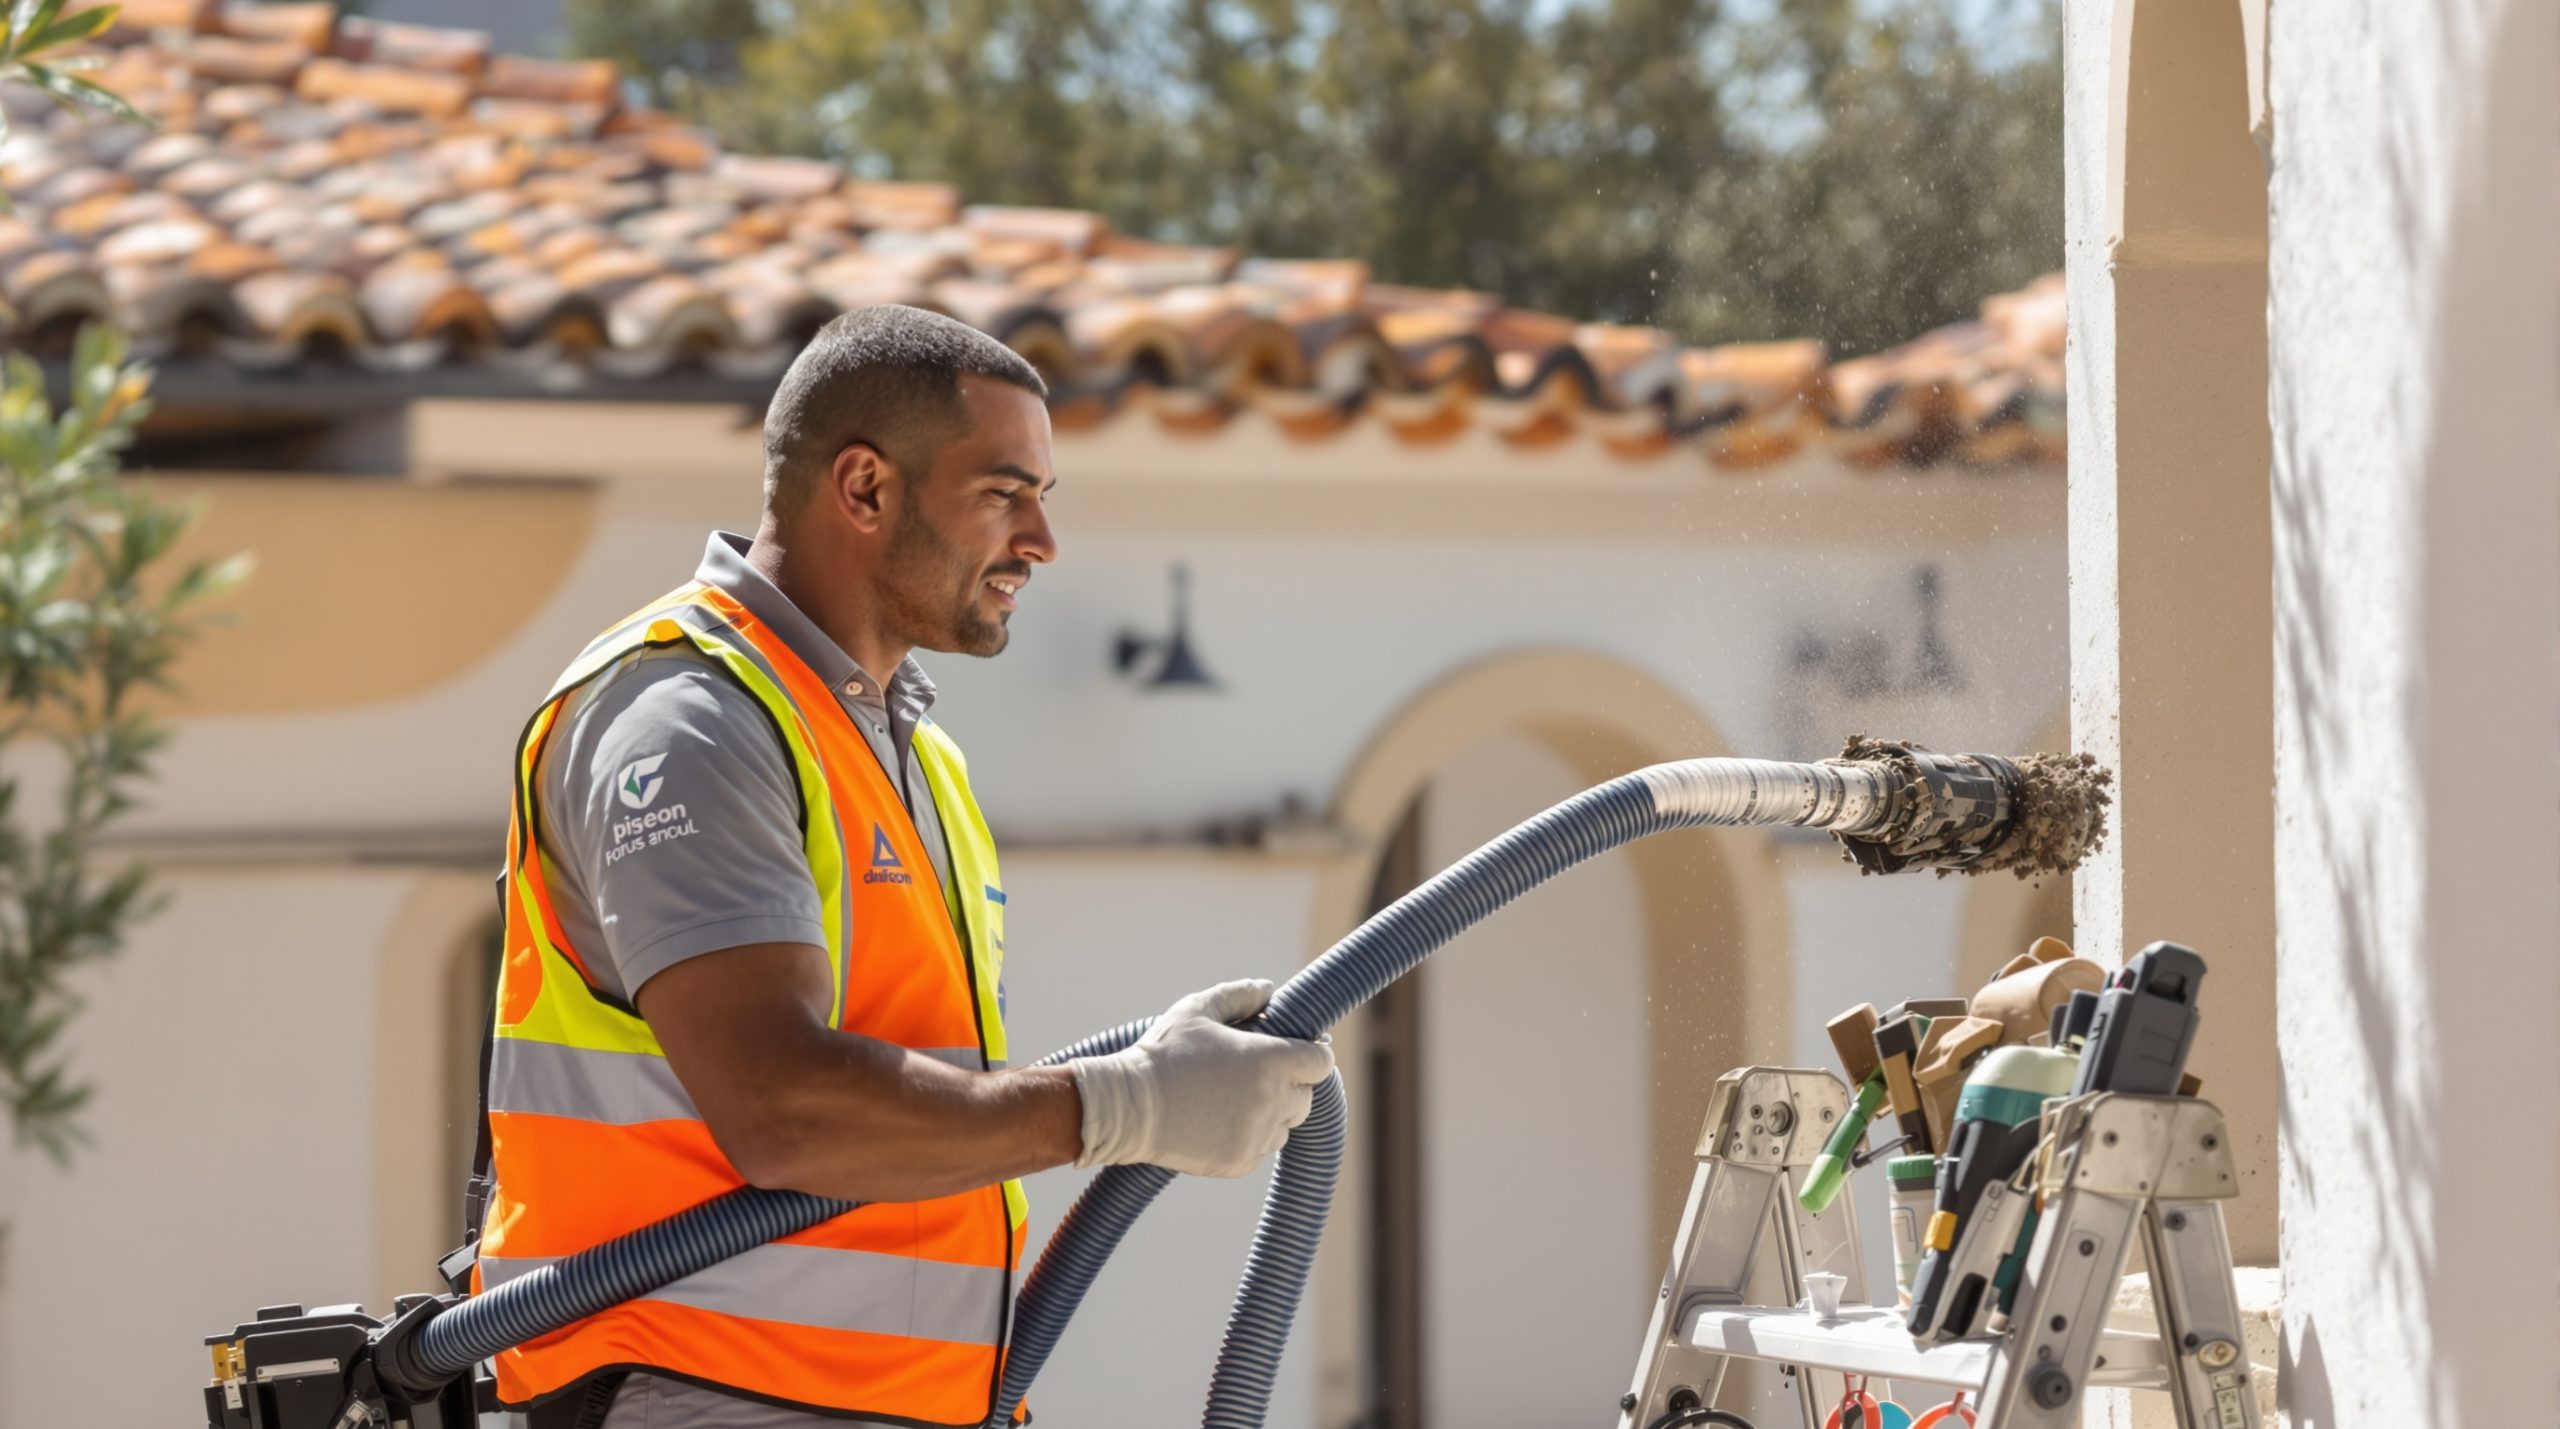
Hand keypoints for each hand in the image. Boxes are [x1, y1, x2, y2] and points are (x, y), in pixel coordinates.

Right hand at [1070, 979, 1335, 1177]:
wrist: (1127, 1107)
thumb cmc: (1164, 1052)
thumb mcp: (1197, 1009)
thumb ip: (1239, 995)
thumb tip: (1268, 989)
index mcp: (1270, 1060)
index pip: (1321, 1061)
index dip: (1311, 1054)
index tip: (1296, 1051)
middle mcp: (1272, 1101)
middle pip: (1305, 1097)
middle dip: (1288, 1084)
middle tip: (1254, 1074)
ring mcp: (1257, 1136)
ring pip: (1284, 1126)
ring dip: (1269, 1113)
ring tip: (1230, 1098)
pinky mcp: (1239, 1162)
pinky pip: (1259, 1149)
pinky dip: (1247, 1137)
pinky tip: (1216, 1120)